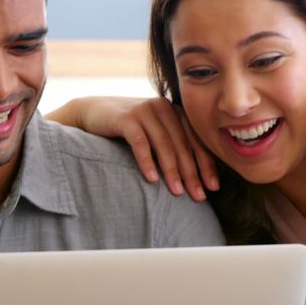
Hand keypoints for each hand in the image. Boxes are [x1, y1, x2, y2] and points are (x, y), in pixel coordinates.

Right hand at [46, 97, 218, 200]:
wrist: (92, 113)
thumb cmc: (127, 129)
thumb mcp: (153, 134)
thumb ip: (171, 146)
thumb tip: (194, 178)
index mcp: (175, 113)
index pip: (196, 141)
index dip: (206, 165)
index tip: (213, 188)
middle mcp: (163, 108)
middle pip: (182, 144)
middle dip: (192, 173)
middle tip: (198, 196)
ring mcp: (144, 111)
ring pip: (164, 144)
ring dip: (172, 170)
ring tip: (177, 192)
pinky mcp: (126, 117)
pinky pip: (140, 142)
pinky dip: (147, 161)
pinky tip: (151, 179)